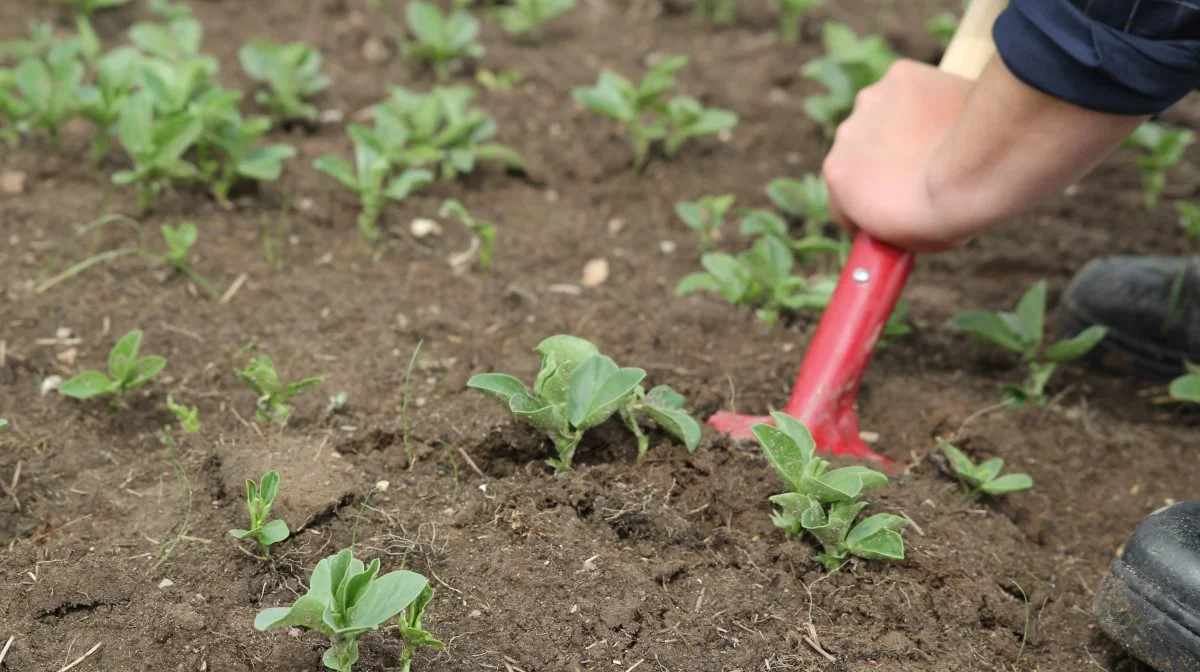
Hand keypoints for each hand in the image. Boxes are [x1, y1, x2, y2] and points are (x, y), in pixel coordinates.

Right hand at [822, 60, 973, 251]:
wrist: (979, 171)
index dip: (871, 200)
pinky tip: (948, 115)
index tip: (895, 203)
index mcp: (837, 176)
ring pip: (884, 116)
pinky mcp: (900, 76)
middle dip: (886, 159)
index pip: (845, 189)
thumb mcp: (904, 239)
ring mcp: (871, 101)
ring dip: (904, 126)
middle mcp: (844, 134)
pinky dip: (925, 99)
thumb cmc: (945, 217)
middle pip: (863, 149)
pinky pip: (910, 88)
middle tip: (924, 170)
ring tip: (942, 140)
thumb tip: (900, 214)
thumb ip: (887, 223)